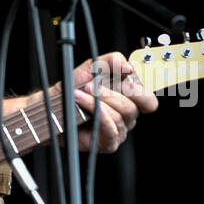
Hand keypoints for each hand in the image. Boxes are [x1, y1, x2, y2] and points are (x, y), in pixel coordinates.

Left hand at [29, 51, 158, 152]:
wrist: (55, 104)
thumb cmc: (76, 87)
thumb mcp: (94, 66)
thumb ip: (112, 61)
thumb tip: (128, 66)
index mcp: (129, 98)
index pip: (147, 100)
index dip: (140, 90)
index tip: (125, 78)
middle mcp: (126, 115)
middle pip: (134, 107)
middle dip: (114, 93)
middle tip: (97, 85)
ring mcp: (119, 129)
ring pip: (120, 117)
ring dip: (98, 101)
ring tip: (81, 94)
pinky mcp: (108, 142)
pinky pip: (112, 130)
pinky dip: (101, 116)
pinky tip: (89, 109)